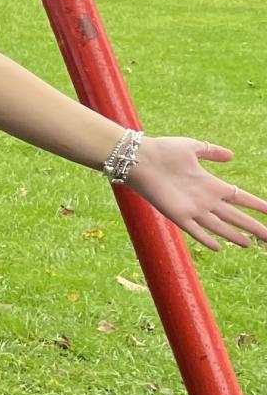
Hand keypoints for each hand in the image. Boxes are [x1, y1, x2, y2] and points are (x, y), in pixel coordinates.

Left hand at [126, 137, 266, 250]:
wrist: (138, 158)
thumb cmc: (163, 150)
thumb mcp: (192, 147)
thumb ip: (211, 151)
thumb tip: (231, 155)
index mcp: (211, 184)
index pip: (241, 198)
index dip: (258, 205)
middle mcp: (205, 199)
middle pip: (236, 216)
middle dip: (254, 226)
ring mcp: (192, 208)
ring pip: (220, 226)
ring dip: (234, 236)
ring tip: (249, 245)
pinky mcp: (177, 215)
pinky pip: (195, 230)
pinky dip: (206, 238)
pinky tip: (218, 247)